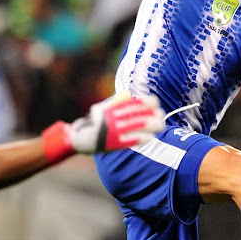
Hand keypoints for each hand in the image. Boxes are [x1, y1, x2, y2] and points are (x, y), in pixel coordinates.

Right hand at [41, 95, 164, 161]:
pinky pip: (131, 140)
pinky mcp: (113, 143)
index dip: (147, 102)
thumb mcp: (101, 108)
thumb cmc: (93, 123)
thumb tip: (129, 96)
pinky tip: (151, 138)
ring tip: (161, 126)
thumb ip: (115, 102)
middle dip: (154, 114)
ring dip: (152, 125)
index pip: (134, 102)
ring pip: (138, 126)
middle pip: (139, 114)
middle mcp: (114, 117)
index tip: (155, 103)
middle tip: (161, 116)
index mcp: (112, 108)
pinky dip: (142, 138)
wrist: (79, 138)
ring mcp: (114, 130)